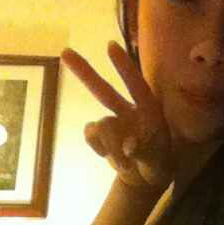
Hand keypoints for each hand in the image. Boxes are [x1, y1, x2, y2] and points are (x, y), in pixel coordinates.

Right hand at [61, 41, 175, 193]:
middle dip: (85, 72)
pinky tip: (115, 160)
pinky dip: (99, 149)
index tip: (110, 46)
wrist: (144, 179)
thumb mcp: (159, 160)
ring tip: (126, 165)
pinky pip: (91, 135)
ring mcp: (113, 123)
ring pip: (101, 126)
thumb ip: (145, 151)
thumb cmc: (158, 163)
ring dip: (110, 147)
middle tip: (65, 52)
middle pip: (104, 90)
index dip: (124, 68)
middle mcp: (128, 111)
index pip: (137, 87)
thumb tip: (129, 145)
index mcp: (149, 111)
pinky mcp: (100, 136)